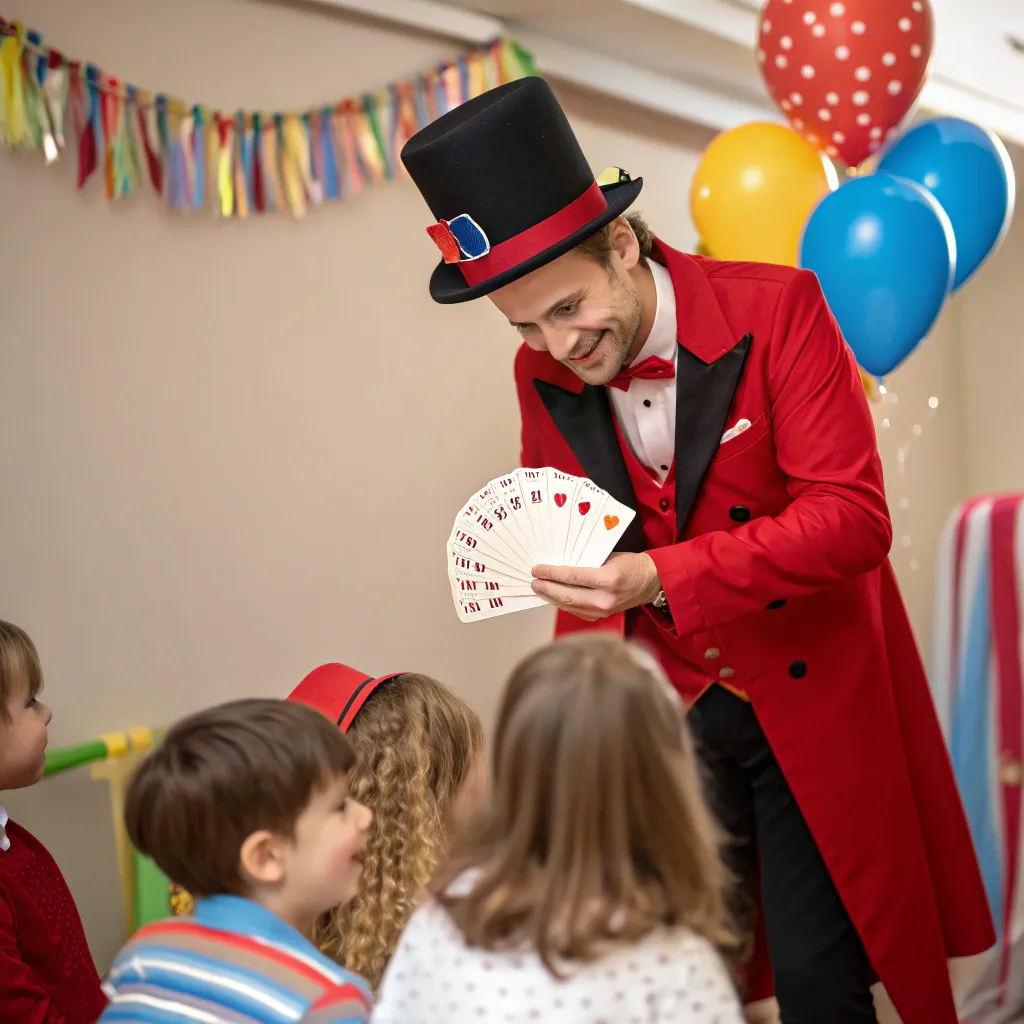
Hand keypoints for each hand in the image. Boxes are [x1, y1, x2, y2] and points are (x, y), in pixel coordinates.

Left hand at [531, 552, 662, 620]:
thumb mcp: (609, 556)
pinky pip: (577, 611)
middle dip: (547, 588)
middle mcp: (605, 598)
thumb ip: (586, 561)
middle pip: (567, 595)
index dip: (551, 574)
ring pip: (570, 606)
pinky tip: (554, 597)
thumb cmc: (631, 565)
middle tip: (533, 582)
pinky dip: (563, 604)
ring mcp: (604, 610)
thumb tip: (560, 563)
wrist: (652, 582)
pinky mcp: (603, 616)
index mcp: (608, 579)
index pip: (572, 577)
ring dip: (552, 598)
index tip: (537, 570)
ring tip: (539, 589)